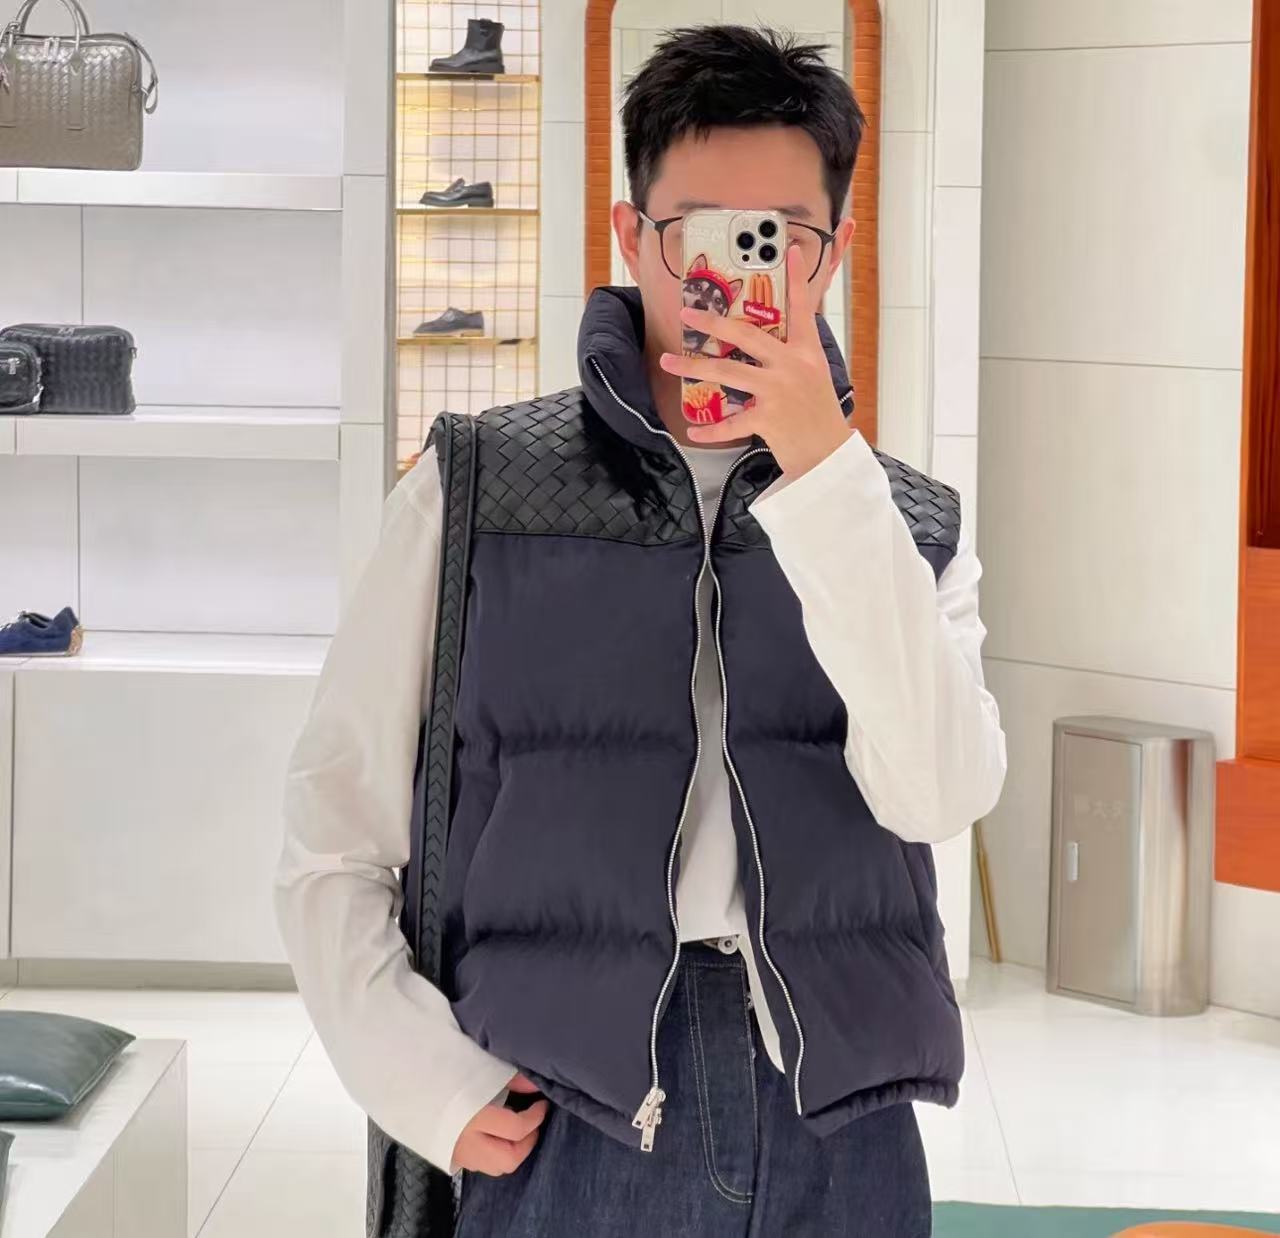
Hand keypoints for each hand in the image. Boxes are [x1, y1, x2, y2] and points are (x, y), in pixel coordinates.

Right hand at [449, 1072, 548, 1175]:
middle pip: (509, 1159)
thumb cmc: (443, 1071)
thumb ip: (510, 1079)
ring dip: (512, 1152)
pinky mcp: (449, 1156)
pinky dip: (495, 1153)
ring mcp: (457, 1153)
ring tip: (517, 1130)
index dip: (536, 1117)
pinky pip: (481, 1163)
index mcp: (474, 1117)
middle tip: (532, 1124)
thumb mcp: (479, 1069)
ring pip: (495, 1166)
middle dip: (527, 1144)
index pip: (517, 1128)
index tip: (541, 1103)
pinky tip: (496, 1136)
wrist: (402, 1081)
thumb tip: (535, 1086)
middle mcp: (467, 1142)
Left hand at [659, 242, 854, 479]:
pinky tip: (693, 430)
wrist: (828, 454)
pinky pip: (731, 423)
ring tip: (669, 362)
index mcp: (806, 352)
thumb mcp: (814, 376)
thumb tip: (764, 339)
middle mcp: (792, 366)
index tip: (790, 250)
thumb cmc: (818, 414)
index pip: (802, 309)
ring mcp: (779, 392)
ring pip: (727, 372)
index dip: (796, 279)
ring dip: (694, 366)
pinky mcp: (768, 419)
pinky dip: (711, 430)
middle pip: (746, 336)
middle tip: (687, 314)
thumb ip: (792, 355)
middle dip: (713, 323)